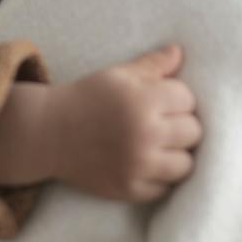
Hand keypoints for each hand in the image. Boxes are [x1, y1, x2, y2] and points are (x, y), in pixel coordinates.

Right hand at [44, 44, 201, 202]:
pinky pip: (165, 188)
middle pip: (193, 132)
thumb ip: (152, 64)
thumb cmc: (87, 98)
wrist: (49, 133)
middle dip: (181, 124)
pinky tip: (148, 163)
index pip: (188, 100)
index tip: (163, 100)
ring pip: (186, 165)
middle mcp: (145, 135)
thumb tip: (179, 52)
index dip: (178, 98)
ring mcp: (138, 166)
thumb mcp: (118, 75)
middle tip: (163, 122)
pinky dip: (160, 178)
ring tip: (161, 145)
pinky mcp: (129, 189)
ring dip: (177, 153)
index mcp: (144, 101)